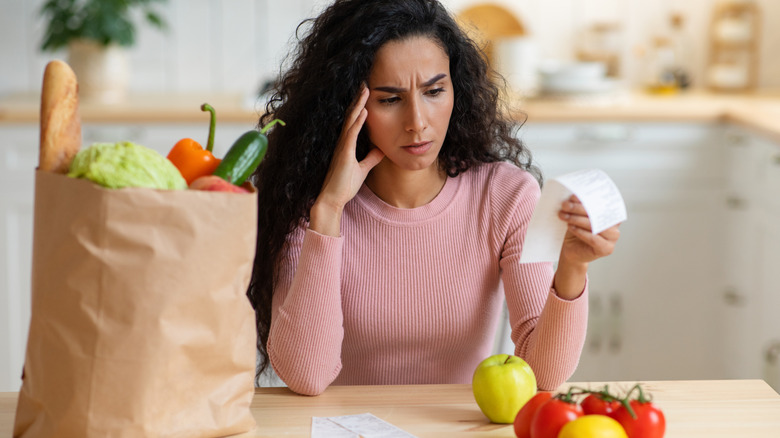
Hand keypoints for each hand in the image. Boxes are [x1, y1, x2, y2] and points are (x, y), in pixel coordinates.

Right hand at [310, 85, 384, 235]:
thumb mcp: (363, 169)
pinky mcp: (343, 154)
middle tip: (365, 82)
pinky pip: (351, 134)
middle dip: (358, 99)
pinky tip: (363, 111)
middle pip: (351, 115)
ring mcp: (342, 147)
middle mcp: (343, 142)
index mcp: (347, 144)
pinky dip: (358, 122)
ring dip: (358, 104)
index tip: (366, 92)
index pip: (354, 121)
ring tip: (365, 89)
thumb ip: (371, 158)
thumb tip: (381, 149)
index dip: (360, 106)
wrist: (332, 200)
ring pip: (351, 120)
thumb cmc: (344, 186)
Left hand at [557, 195, 620, 265]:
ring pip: (594, 225)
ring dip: (577, 219)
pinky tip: (571, 227)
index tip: (574, 196)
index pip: (602, 203)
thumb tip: (574, 196)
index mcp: (610, 213)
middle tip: (565, 205)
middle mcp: (614, 225)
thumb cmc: (575, 231)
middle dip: (579, 208)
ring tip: (565, 216)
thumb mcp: (576, 216)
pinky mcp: (607, 249)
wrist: (571, 250)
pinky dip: (580, 232)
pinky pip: (593, 239)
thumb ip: (579, 206)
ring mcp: (612, 238)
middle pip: (597, 213)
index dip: (588, 198)